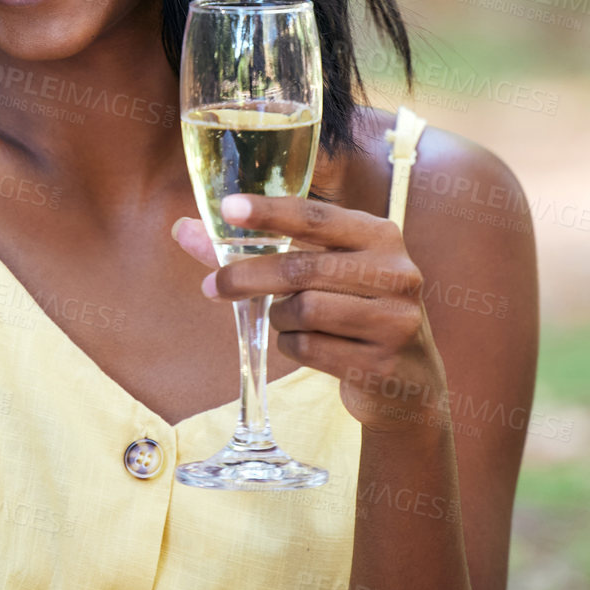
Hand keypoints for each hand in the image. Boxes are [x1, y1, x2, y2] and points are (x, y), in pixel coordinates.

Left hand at [171, 194, 452, 434]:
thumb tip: (182, 229)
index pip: (315, 217)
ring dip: (277, 317)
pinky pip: (309, 348)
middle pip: (300, 268)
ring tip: (284, 319)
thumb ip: (251, 249)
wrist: (407, 380)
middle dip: (246, 277)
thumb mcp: (315, 271)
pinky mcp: (382, 363)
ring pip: (303, 310)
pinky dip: (291, 346)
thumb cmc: (348, 309)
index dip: (270, 212)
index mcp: (379, 236)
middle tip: (210, 287)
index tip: (228, 209)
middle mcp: (395, 272)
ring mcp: (395, 319)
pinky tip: (305, 345)